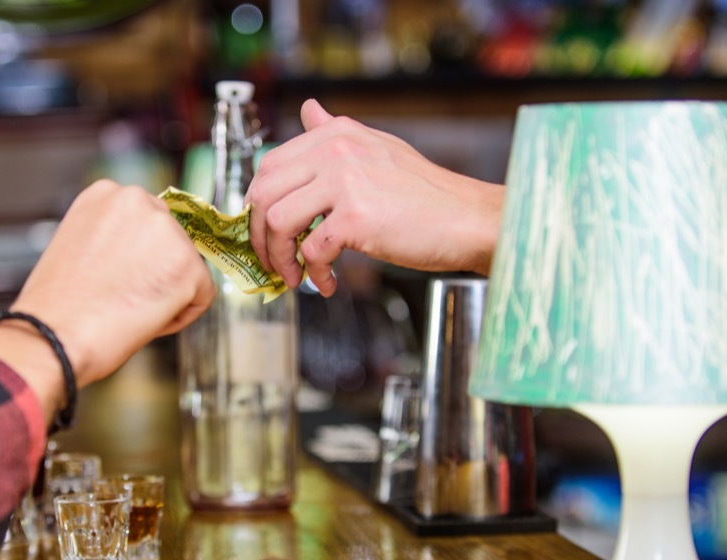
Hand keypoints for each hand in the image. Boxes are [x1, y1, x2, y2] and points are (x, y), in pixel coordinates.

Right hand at [0, 180, 214, 414]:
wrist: (51, 336)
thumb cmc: (57, 307)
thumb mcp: (80, 248)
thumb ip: (115, 240)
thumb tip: (142, 255)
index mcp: (106, 193)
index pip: (147, 223)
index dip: (138, 258)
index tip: (121, 276)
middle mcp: (138, 200)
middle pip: (172, 240)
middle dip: (157, 271)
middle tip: (125, 297)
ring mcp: (167, 230)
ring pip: (188, 267)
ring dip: (168, 293)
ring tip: (128, 308)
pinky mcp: (188, 264)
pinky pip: (202, 296)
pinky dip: (180, 316)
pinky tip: (144, 320)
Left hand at [246, 99, 503, 295]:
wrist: (468, 219)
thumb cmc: (427, 195)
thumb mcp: (377, 148)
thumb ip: (335, 132)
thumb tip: (308, 109)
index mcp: (337, 133)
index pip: (269, 164)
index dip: (258, 204)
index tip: (265, 231)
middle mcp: (336, 149)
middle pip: (264, 192)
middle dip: (259, 234)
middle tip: (272, 259)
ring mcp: (345, 181)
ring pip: (278, 222)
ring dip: (280, 257)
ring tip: (295, 275)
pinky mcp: (356, 218)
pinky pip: (312, 251)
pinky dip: (314, 274)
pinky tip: (327, 283)